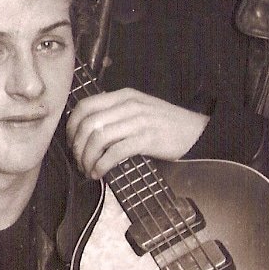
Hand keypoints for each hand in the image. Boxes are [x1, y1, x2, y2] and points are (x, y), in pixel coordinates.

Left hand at [65, 88, 207, 179]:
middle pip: (87, 124)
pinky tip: (99, 173)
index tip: (71, 143)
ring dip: (87, 158)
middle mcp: (128, 106)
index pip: (85, 106)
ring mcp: (138, 122)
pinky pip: (114, 152)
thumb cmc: (165, 123)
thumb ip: (116, 113)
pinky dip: (101, 165)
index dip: (71, 126)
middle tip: (78, 161)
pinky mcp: (147, 139)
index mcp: (123, 96)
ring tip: (88, 170)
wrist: (197, 131)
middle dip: (77, 146)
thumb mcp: (139, 108)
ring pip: (98, 138)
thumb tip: (88, 130)